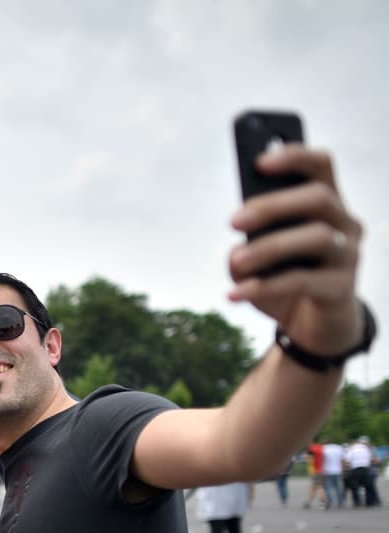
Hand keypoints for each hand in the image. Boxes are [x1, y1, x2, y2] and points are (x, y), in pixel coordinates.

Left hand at [228, 145, 364, 353]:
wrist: (313, 326)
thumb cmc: (284, 281)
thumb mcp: (256, 264)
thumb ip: (244, 250)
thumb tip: (238, 251)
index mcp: (324, 205)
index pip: (321, 166)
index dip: (294, 157)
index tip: (258, 163)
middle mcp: (344, 224)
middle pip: (319, 198)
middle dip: (273, 205)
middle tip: (233, 221)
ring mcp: (348, 255)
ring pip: (318, 237)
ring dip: (270, 247)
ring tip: (238, 261)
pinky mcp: (342, 288)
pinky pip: (303, 281)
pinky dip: (263, 287)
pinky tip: (234, 294)